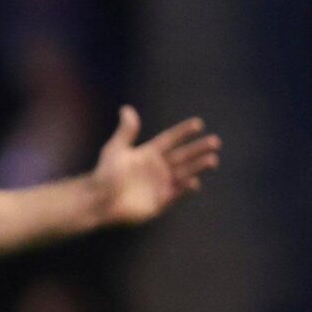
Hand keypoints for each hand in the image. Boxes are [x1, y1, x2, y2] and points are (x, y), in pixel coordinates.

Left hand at [90, 106, 220, 226]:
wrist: (97, 200)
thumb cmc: (103, 174)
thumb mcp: (115, 150)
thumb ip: (126, 131)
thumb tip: (126, 108)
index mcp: (149, 154)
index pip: (170, 140)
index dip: (183, 132)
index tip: (198, 123)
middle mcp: (158, 169)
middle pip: (183, 156)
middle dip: (199, 149)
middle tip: (215, 142)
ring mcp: (160, 185)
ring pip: (184, 174)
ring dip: (198, 167)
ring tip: (212, 160)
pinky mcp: (159, 202)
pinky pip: (175, 195)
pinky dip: (184, 189)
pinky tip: (194, 182)